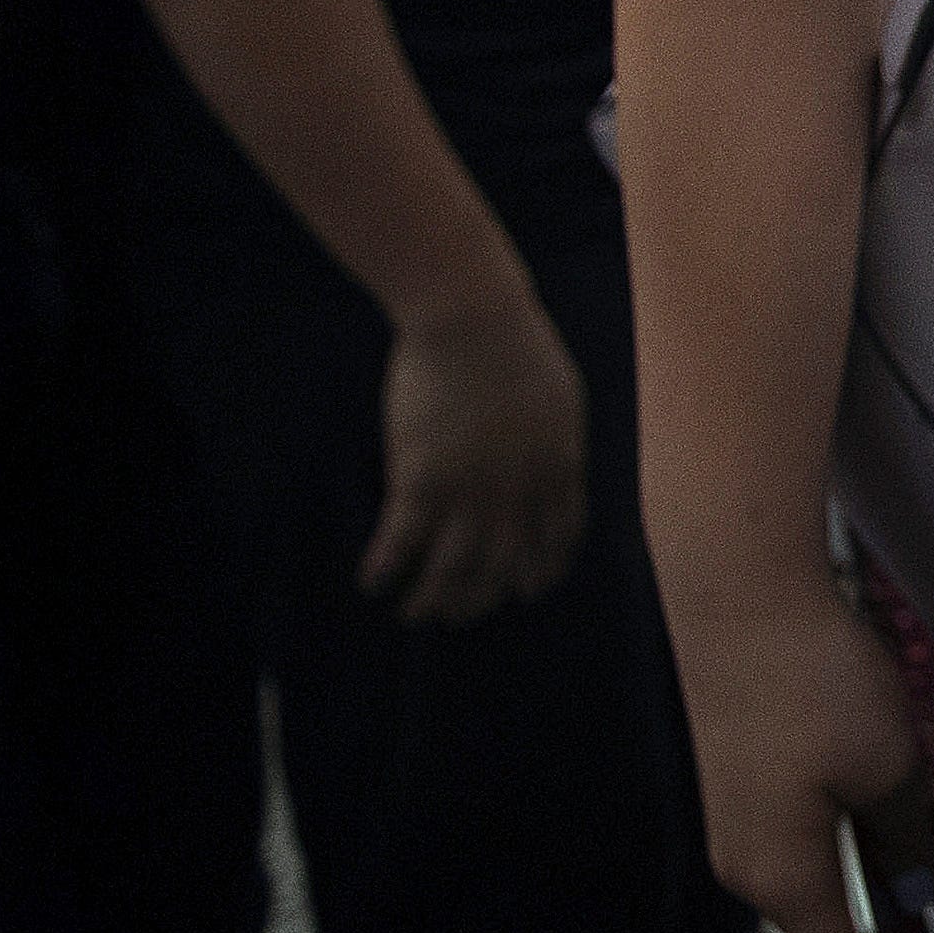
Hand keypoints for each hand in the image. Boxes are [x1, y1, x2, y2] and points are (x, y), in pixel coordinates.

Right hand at [367, 288, 588, 624]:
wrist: (473, 317)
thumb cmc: (515, 346)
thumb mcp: (560, 399)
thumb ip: (557, 442)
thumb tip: (560, 465)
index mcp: (558, 467)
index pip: (558, 538)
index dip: (541, 569)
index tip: (525, 589)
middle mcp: (518, 489)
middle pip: (503, 564)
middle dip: (482, 597)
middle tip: (460, 614)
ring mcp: (470, 487)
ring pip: (452, 568)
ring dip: (432, 599)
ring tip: (414, 615)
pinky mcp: (421, 477)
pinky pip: (402, 540)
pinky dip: (386, 567)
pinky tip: (373, 582)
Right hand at [674, 581, 920, 932]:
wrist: (737, 595)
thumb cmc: (814, 682)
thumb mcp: (889, 762)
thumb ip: (908, 832)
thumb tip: (915, 882)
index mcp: (783, 878)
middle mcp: (750, 867)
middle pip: (830, 930)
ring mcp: (740, 824)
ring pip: (820, 879)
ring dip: (871, 891)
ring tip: (931, 903)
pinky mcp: (743, 781)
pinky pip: (807, 837)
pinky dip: (850, 849)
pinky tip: (888, 833)